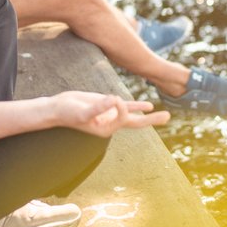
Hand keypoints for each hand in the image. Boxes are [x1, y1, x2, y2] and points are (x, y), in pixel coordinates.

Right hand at [45, 91, 170, 137]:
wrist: (57, 108)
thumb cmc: (67, 113)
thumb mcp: (82, 111)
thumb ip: (97, 108)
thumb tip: (113, 100)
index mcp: (106, 129)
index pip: (123, 116)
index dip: (120, 105)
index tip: (111, 98)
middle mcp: (111, 123)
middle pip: (137, 123)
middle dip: (153, 120)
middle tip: (169, 117)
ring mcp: (110, 114)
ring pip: (133, 114)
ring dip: (147, 114)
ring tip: (163, 115)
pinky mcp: (107, 105)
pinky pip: (126, 106)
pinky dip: (137, 106)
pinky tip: (148, 106)